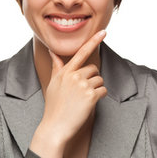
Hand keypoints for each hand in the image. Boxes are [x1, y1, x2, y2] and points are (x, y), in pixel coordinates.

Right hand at [30, 30, 106, 157]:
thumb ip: (56, 67)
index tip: (103, 31)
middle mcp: (73, 76)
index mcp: (64, 72)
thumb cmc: (54, 106)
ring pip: (99, 80)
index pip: (81, 52)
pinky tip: (88, 104)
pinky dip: (99, 97)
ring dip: (96, 89)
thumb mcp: (53, 84)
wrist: (55, 126)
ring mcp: (82, 85)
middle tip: (81, 92)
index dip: (93, 41)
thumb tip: (52, 52)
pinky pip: (103, 91)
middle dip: (92, 79)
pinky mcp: (91, 95)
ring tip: (83, 100)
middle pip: (93, 69)